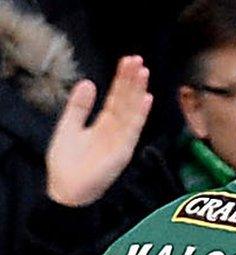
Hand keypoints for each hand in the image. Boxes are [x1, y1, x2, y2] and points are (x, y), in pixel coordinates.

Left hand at [45, 57, 152, 207]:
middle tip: (138, 59)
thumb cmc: (67, 164)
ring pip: (131, 111)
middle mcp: (116, 130)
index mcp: (104, 124)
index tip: (128, 61)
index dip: (122, 80)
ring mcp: (121, 140)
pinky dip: (139, 114)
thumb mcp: (68, 127)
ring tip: (143, 71)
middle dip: (132, 80)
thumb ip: (79, 106)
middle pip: (126, 101)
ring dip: (138, 91)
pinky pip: (132, 129)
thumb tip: (88, 81)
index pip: (116, 98)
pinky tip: (145, 98)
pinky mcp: (122, 151)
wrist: (67, 191)